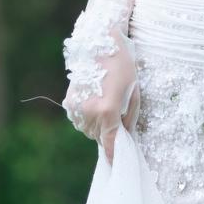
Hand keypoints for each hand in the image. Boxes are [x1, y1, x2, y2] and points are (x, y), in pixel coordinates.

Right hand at [63, 27, 138, 162]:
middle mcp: (89, 111)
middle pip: (99, 137)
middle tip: (118, 124)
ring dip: (98, 127)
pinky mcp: (69, 101)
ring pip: (88, 130)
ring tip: (107, 108)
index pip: (110, 143)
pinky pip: (79, 120)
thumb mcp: (134, 92)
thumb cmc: (123, 63)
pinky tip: (96, 102)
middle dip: (109, 135)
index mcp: (107, 109)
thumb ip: (128, 119)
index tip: (118, 162)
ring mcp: (76, 107)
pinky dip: (88, 118)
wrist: (99, 41)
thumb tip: (124, 136)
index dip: (115, 155)